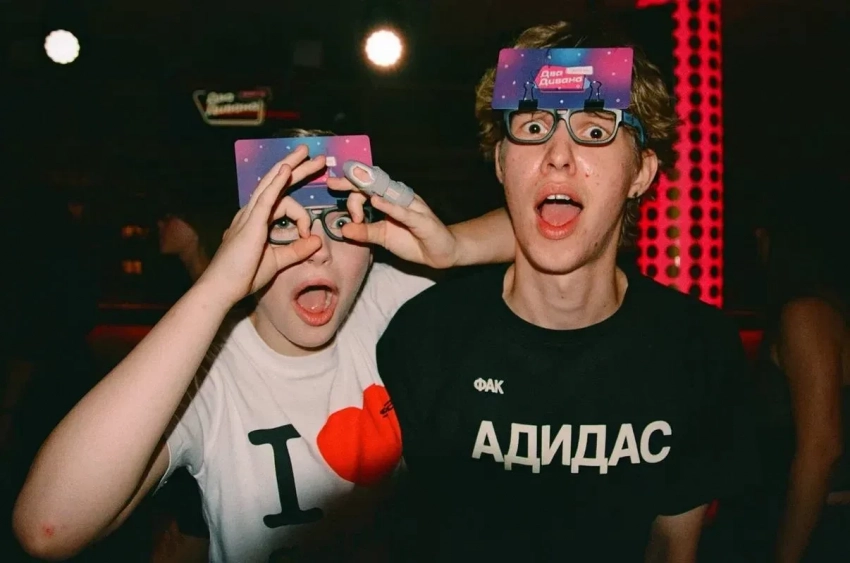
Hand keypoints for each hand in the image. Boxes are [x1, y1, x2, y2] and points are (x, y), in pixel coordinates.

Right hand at [198, 145, 324, 304]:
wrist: (223, 288)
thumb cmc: (244, 276)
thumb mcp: (277, 261)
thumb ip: (296, 250)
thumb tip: (317, 241)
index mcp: (256, 220)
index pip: (283, 202)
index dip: (302, 215)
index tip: (309, 233)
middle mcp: (251, 213)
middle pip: (276, 183)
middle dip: (296, 168)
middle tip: (313, 154)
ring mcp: (249, 216)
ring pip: (272, 184)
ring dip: (290, 167)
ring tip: (306, 153)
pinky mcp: (251, 223)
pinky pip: (266, 198)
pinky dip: (277, 183)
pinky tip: (287, 170)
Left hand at [327, 171, 459, 268]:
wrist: (441, 252)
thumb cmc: (413, 240)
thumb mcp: (383, 237)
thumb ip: (364, 232)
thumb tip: (342, 229)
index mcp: (389, 200)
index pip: (366, 188)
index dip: (349, 184)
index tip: (331, 185)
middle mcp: (399, 198)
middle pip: (374, 184)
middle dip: (352, 181)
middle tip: (333, 183)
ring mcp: (411, 206)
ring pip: (387, 194)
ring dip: (368, 188)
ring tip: (351, 183)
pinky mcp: (420, 219)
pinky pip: (403, 211)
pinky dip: (389, 206)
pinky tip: (376, 201)